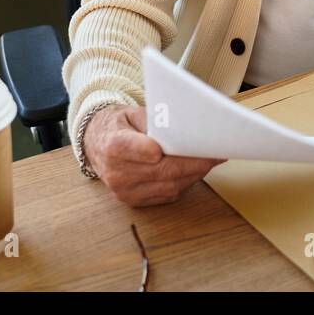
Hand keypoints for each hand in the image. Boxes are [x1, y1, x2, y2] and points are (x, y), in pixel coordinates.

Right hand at [82, 105, 223, 206]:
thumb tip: (184, 124)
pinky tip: (198, 170)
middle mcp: (116, 173)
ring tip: (212, 159)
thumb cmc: (120, 125)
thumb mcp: (132, 113)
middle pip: (162, 171)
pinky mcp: (134, 201)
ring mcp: (125, 191)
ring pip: (170, 186)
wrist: (97, 144)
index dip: (153, 151)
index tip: (175, 146)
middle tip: (216, 152)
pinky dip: (186, 182)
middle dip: (193, 162)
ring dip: (195, 174)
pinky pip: (167, 195)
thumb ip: (154, 119)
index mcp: (113, 146)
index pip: (133, 149)